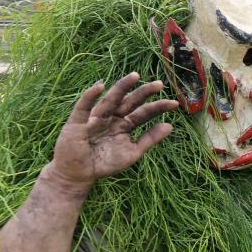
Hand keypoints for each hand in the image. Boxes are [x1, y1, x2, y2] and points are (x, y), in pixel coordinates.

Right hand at [48, 73, 177, 188]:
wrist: (79, 175)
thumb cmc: (105, 163)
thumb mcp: (132, 153)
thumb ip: (149, 139)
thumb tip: (170, 126)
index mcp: (125, 124)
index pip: (143, 113)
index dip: (157, 107)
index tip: (174, 103)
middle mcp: (112, 117)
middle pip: (129, 102)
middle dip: (143, 92)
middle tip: (160, 84)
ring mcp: (95, 117)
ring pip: (110, 99)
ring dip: (121, 87)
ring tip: (135, 76)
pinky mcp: (77, 122)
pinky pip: (84, 107)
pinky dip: (90, 96)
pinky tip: (100, 86)